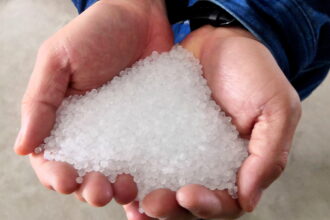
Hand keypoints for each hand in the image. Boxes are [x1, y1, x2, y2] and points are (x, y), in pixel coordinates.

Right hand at [14, 0, 172, 209]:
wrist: (140, 17)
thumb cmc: (95, 33)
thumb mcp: (59, 59)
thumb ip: (40, 101)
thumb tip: (23, 147)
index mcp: (64, 118)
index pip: (52, 158)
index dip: (55, 175)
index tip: (66, 181)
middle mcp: (92, 131)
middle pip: (85, 172)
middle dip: (89, 189)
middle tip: (101, 191)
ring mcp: (123, 131)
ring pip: (116, 171)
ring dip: (118, 189)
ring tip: (127, 189)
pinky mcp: (149, 126)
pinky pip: (147, 156)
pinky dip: (148, 176)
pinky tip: (152, 186)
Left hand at [125, 26, 300, 218]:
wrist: (222, 39)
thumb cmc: (255, 71)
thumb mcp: (276, 108)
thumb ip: (268, 156)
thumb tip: (248, 201)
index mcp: (238, 164)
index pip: (225, 201)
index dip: (207, 206)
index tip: (187, 195)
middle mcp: (208, 162)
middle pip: (189, 201)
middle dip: (171, 207)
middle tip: (152, 203)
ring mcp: (182, 148)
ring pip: (165, 183)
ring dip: (148, 197)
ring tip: (131, 199)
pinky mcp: (161, 130)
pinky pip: (146, 154)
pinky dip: (134, 169)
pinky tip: (121, 174)